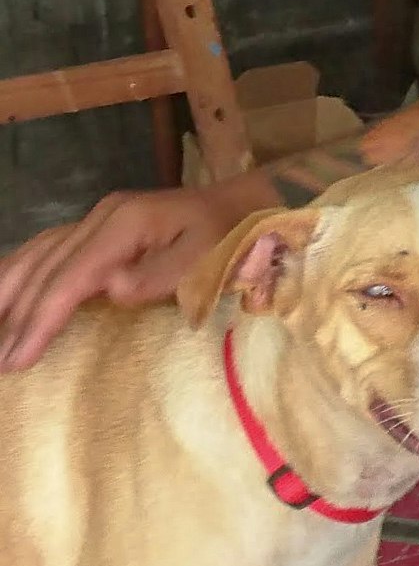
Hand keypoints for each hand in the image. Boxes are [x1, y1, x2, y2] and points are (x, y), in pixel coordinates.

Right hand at [0, 186, 238, 371]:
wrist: (248, 204)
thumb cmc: (233, 238)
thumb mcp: (209, 258)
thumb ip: (161, 275)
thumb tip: (111, 290)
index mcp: (124, 224)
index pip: (70, 277)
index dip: (41, 319)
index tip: (18, 357)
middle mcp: (102, 217)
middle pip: (46, 269)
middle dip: (18, 316)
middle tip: (0, 361)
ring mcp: (99, 218)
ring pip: (37, 255)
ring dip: (8, 292)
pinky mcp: (101, 225)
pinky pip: (47, 248)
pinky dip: (20, 270)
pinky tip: (3, 291)